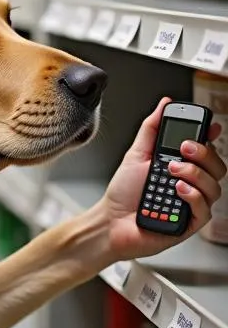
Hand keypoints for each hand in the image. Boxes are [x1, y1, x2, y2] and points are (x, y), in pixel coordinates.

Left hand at [98, 97, 224, 265]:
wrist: (110, 221)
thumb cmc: (124, 192)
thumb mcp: (136, 154)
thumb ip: (152, 129)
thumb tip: (165, 104)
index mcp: (182, 167)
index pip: (208, 150)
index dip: (212, 136)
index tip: (211, 124)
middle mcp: (192, 185)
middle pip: (217, 166)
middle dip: (204, 153)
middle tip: (184, 148)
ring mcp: (193, 204)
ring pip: (214, 186)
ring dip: (194, 174)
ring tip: (171, 171)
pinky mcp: (190, 222)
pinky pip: (204, 208)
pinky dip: (192, 196)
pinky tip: (177, 189)